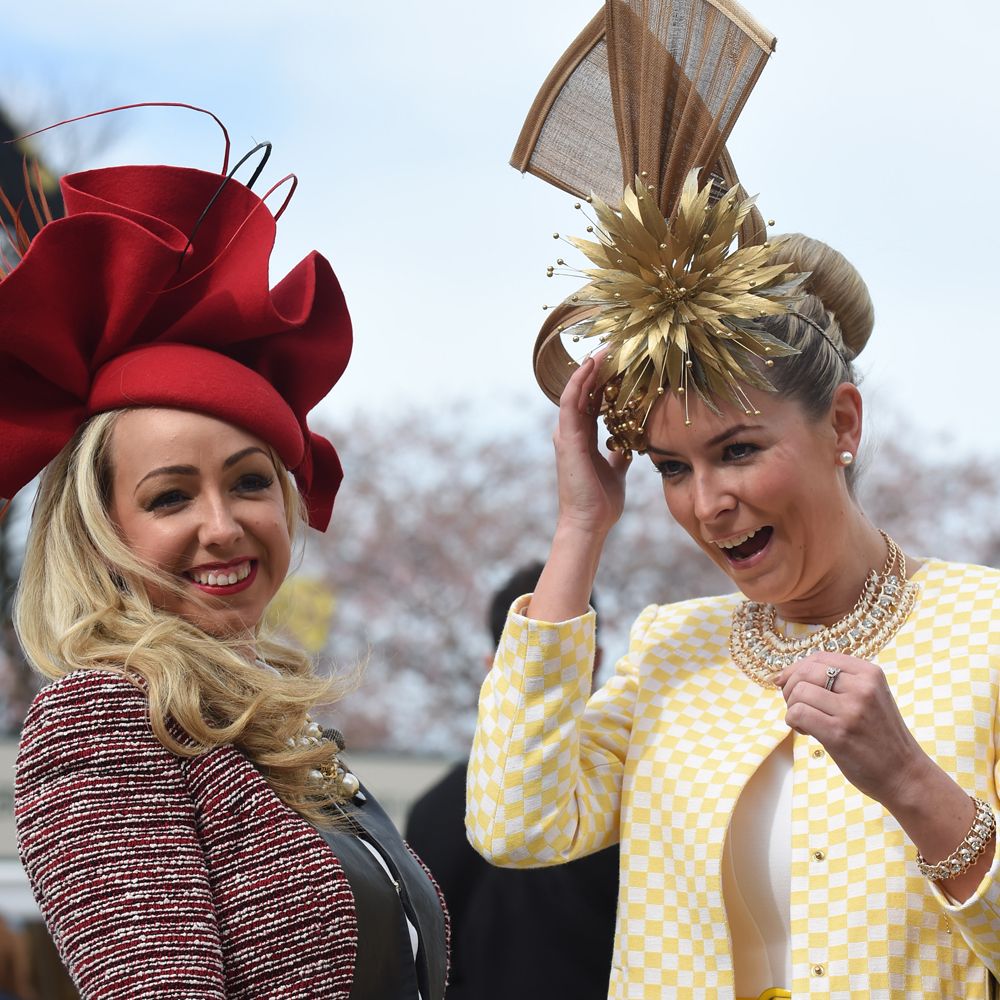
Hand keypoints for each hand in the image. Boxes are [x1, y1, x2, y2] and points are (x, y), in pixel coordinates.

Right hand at [552, 355, 629, 539]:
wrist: (590, 523)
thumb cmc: (601, 502)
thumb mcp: (616, 470)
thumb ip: (619, 454)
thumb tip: (630, 443)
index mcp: (583, 438)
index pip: (591, 401)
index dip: (602, 381)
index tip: (619, 362)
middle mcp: (571, 433)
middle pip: (582, 391)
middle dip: (596, 368)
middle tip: (614, 346)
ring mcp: (567, 434)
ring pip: (575, 392)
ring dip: (587, 369)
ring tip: (603, 348)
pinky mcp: (567, 439)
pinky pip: (571, 403)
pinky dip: (579, 382)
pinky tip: (590, 366)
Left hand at [776, 652, 931, 808]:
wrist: (905, 774)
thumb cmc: (879, 736)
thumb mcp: (869, 697)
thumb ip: (838, 682)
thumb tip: (785, 675)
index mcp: (869, 673)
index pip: (819, 657)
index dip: (796, 668)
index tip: (787, 682)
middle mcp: (862, 687)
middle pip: (805, 672)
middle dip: (790, 687)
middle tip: (795, 705)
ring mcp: (851, 710)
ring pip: (798, 692)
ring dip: (792, 707)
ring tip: (805, 722)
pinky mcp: (839, 733)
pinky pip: (798, 713)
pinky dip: (793, 721)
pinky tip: (806, 731)